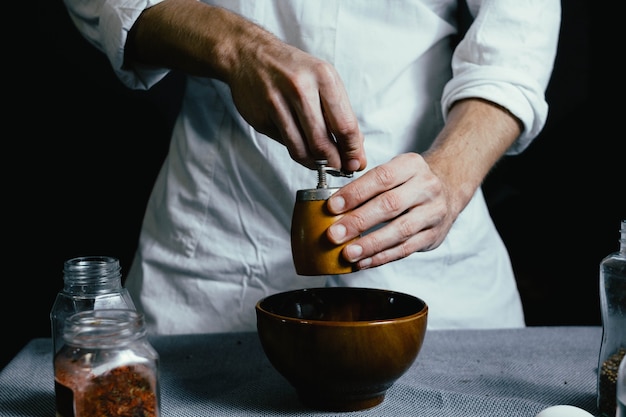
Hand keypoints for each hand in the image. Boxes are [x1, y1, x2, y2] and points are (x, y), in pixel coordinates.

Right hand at [227, 35, 365, 172]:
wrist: (249, 54)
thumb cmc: (293, 69)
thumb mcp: (323, 80)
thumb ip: (339, 113)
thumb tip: (355, 148)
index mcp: (323, 76)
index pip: (345, 125)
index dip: (353, 150)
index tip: (356, 162)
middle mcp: (300, 88)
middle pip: (322, 141)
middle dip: (334, 162)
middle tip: (339, 168)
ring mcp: (277, 102)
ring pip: (302, 148)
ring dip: (315, 163)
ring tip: (322, 165)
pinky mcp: (261, 117)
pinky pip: (285, 144)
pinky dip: (298, 154)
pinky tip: (304, 152)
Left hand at [326, 152, 452, 269]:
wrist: (449, 189)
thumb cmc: (410, 181)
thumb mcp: (395, 170)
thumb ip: (368, 185)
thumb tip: (333, 207)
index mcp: (412, 165)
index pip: (381, 178)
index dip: (355, 193)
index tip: (333, 206)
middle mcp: (426, 187)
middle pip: (390, 205)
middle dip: (358, 221)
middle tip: (334, 234)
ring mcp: (433, 213)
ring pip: (400, 231)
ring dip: (370, 244)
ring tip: (348, 253)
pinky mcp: (434, 235)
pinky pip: (406, 249)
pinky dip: (382, 257)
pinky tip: (363, 261)